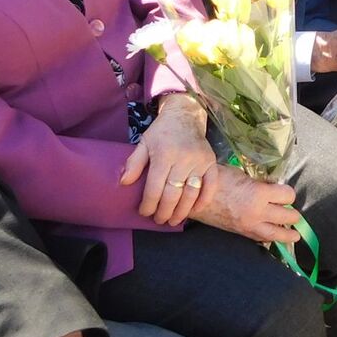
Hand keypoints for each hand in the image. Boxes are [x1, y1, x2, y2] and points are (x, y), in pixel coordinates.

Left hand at [120, 94, 213, 225]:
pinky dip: (203, 200)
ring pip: (191, 193)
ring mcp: (200, 161)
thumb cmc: (162, 132)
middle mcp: (183, 159)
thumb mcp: (143, 143)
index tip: (144, 212)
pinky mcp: (212, 162)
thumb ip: (134, 163)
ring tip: (173, 220)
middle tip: (159, 220)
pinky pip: (211, 185)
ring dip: (182, 211)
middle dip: (164, 211)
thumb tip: (124, 183)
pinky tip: (195, 210)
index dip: (149, 204)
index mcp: (164, 155)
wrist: (185, 115)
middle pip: (173, 194)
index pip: (155, 188)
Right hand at [188, 164, 300, 243]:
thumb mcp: (244, 176)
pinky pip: (260, 239)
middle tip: (294, 214)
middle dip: (293, 215)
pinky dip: (269, 239)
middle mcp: (258, 212)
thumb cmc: (219, 179)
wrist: (195, 196)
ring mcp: (249, 225)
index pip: (287, 196)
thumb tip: (274, 188)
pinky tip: (273, 238)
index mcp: (259, 194)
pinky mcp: (241, 232)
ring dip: (288, 234)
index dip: (288, 193)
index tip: (285, 192)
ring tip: (294, 235)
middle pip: (287, 217)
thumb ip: (261, 183)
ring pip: (276, 234)